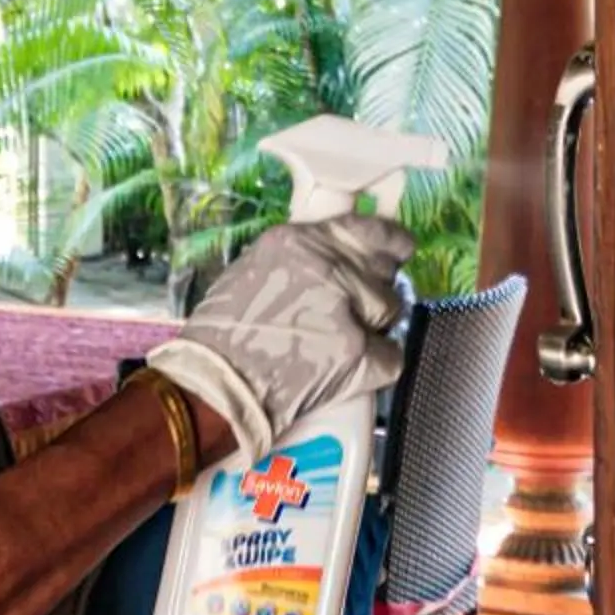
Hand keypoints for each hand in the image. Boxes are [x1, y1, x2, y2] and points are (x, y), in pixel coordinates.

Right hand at [146, 215, 414, 465]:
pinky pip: (392, 355)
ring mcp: (346, 310)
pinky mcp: (358, 354)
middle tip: (356, 314)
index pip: (365, 229)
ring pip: (391, 311)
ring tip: (341, 346)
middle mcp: (328, 267)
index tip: (400, 249)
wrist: (213, 385)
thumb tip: (333, 265)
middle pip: (383, 271)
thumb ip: (299, 262)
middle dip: (374, 292)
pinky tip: (351, 373)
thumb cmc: (221, 335)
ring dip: (374, 329)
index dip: (390, 240)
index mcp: (298, 242)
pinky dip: (377, 367)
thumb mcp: (254, 272)